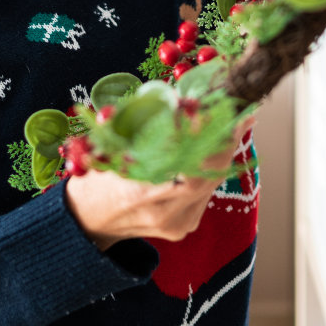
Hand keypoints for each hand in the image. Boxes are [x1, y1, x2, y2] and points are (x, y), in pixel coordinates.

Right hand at [65, 116, 254, 251]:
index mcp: (135, 193)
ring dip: (223, 148)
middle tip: (235, 108)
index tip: (215, 110)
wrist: (90, 223)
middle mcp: (162, 213)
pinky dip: (213, 164)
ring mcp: (178, 223)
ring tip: (235, 118)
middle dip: (222, 138)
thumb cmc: (95, 179)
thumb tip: (177, 100)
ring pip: (211, 181)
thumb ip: (138, 130)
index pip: (181, 164)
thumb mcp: (106, 150)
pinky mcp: (186, 225)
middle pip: (205, 173)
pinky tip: (219, 142)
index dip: (202, 138)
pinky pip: (207, 190)